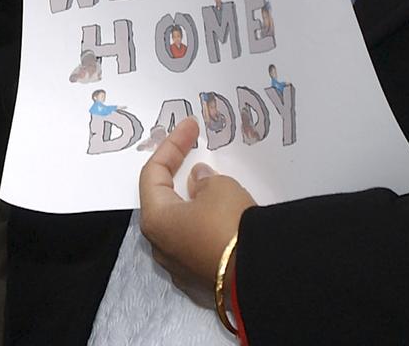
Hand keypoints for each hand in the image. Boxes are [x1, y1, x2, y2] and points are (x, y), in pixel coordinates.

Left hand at [139, 117, 255, 304]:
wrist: (255, 274)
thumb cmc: (228, 224)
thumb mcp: (219, 187)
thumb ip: (203, 180)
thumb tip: (197, 182)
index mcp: (156, 220)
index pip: (153, 173)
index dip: (171, 145)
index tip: (190, 126)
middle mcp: (161, 247)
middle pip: (162, 201)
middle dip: (177, 174)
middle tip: (192, 151)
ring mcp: (179, 269)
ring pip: (179, 226)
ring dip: (191, 202)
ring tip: (210, 182)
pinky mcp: (200, 281)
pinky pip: (195, 244)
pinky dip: (202, 224)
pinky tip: (218, 214)